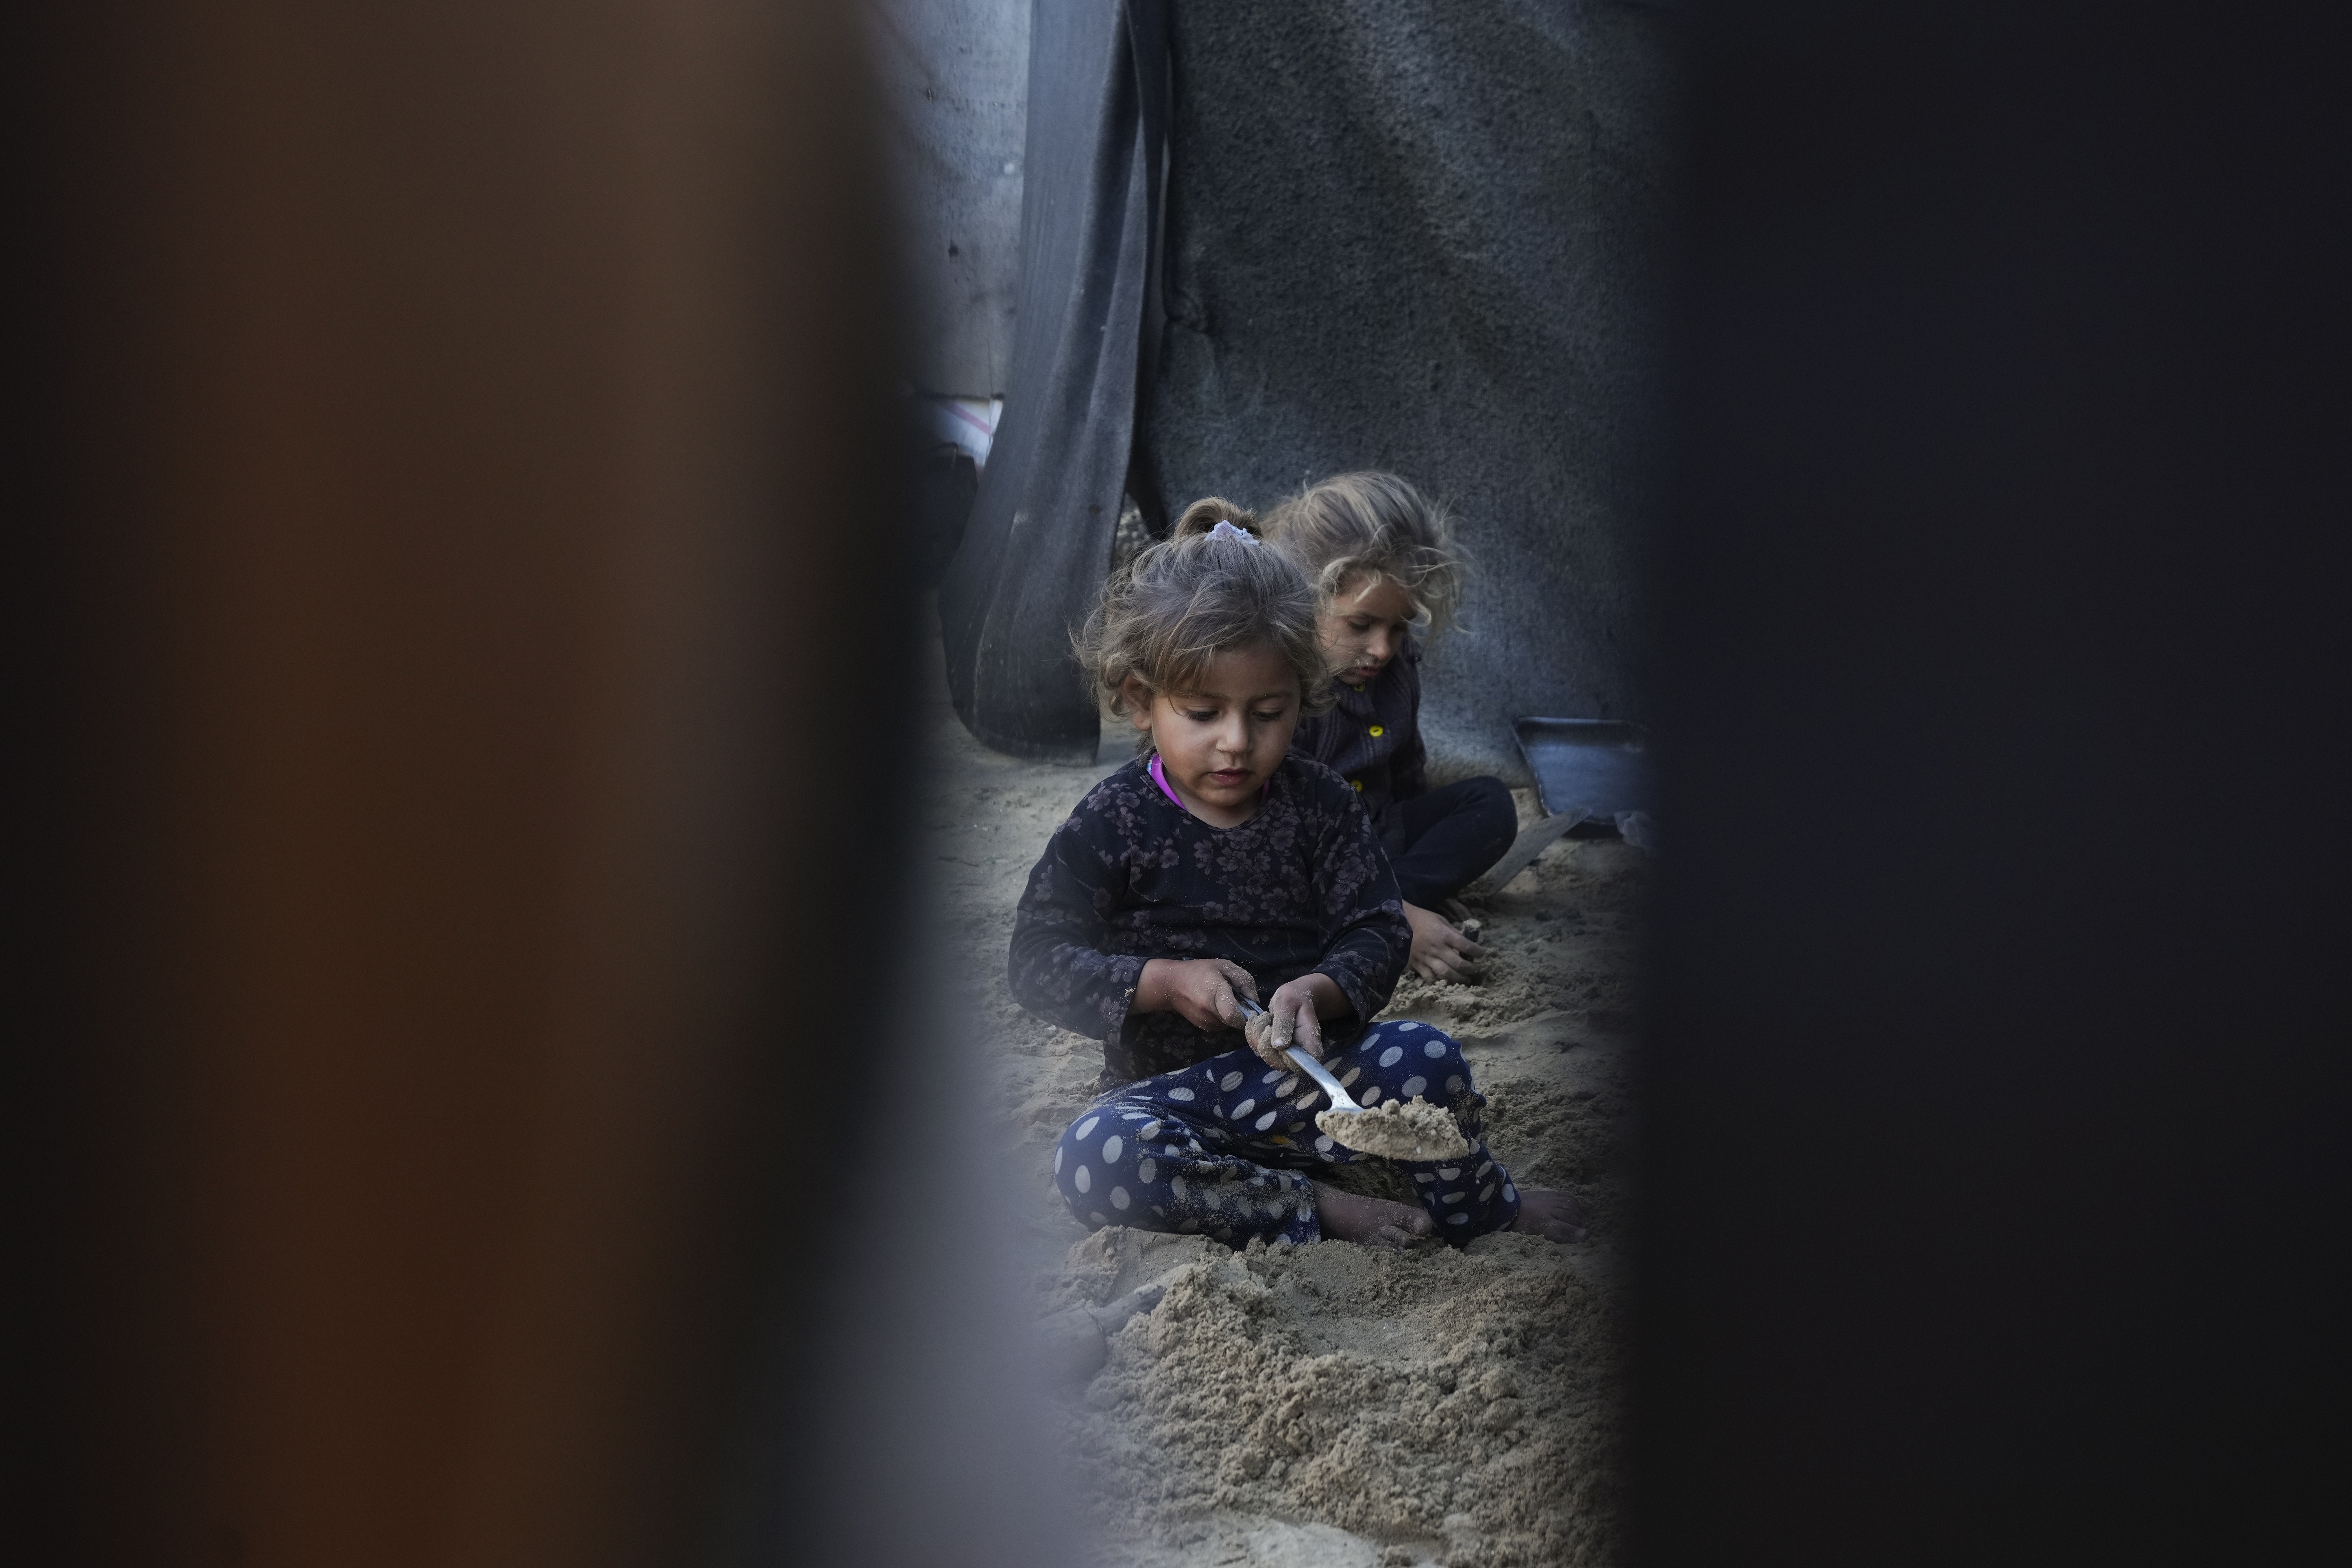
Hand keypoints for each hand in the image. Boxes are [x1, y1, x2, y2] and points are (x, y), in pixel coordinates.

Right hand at [1134, 957, 1257, 1031]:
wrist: (1171, 985)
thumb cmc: (1199, 971)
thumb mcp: (1224, 966)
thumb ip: (1244, 980)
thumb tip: (1255, 1001)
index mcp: (1214, 993)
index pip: (1233, 1014)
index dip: (1247, 1014)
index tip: (1250, 1006)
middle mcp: (1209, 1012)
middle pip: (1236, 1021)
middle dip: (1242, 1013)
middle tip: (1239, 999)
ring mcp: (1205, 1022)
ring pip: (1230, 1025)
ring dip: (1233, 1015)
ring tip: (1225, 1000)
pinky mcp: (1203, 1027)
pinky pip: (1222, 1026)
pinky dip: (1224, 1018)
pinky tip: (1217, 1006)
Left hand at [1242, 973, 1342, 1068]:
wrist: (1293, 998)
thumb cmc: (1295, 998)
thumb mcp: (1288, 1004)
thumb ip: (1284, 1024)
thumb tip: (1279, 1046)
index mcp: (1310, 1048)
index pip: (1297, 1066)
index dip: (1280, 1054)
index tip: (1272, 1030)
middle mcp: (1298, 1056)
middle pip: (1275, 1062)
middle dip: (1263, 1039)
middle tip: (1266, 1018)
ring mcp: (1284, 1054)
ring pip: (1263, 1054)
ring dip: (1257, 1033)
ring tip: (1264, 1016)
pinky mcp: (1272, 1050)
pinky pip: (1256, 1047)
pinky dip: (1252, 1032)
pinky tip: (1258, 1020)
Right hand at [1403, 900, 1483, 981]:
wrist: (1396, 922)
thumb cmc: (1421, 919)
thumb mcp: (1440, 919)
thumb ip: (1452, 931)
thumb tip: (1465, 943)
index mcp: (1444, 934)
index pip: (1466, 946)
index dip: (1477, 952)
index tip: (1482, 954)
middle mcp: (1437, 948)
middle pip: (1458, 963)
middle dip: (1470, 969)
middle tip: (1475, 970)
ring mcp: (1426, 958)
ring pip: (1445, 973)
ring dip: (1458, 979)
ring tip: (1465, 980)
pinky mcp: (1416, 965)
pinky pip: (1430, 978)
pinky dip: (1439, 981)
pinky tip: (1445, 981)